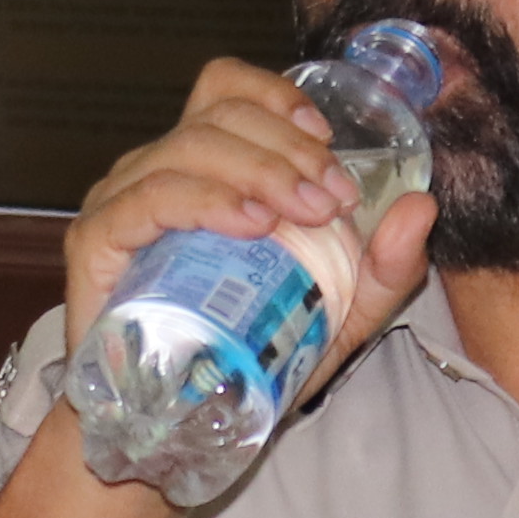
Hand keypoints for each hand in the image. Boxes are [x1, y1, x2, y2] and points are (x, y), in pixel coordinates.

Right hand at [63, 54, 438, 419]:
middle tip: (333, 199)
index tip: (327, 141)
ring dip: (259, 171)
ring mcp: (120, 202)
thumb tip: (422, 206)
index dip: (274, 97)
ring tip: (303, 215)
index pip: (224, 89)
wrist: (172, 428)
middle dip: (287, 150)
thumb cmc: (244, 358)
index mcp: (201, 167)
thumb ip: (383, 267)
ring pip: (187, 148)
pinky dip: (205, 201)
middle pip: (217, 116)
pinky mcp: (97, 242)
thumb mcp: (335, 313)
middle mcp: (153, 170)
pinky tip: (249, 224)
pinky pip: (149, 199)